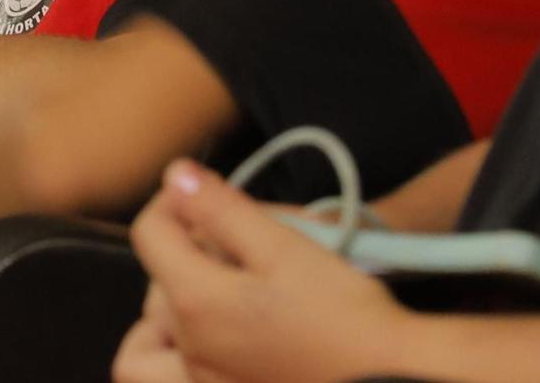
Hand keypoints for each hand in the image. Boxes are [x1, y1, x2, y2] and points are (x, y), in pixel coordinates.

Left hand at [122, 161, 405, 382]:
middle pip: (155, 284)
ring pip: (155, 338)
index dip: (171, 199)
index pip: (149, 234)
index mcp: (195, 301)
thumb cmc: (341, 310)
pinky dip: (181, 348)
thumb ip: (221, 210)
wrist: (390, 376)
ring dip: (170, 305)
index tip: (202, 189)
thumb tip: (175, 176)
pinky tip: (218, 332)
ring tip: (211, 288)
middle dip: (180, 250)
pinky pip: (176, 373)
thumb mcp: (284, 245)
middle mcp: (187, 348)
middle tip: (227, 238)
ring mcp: (202, 382)